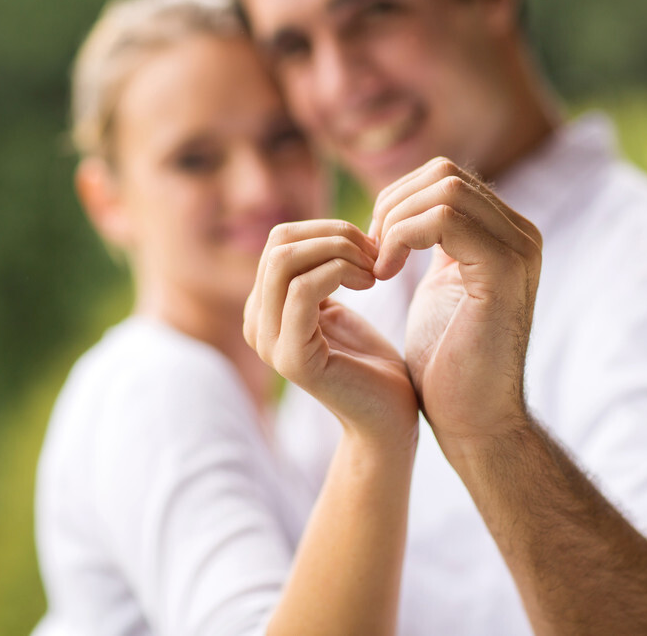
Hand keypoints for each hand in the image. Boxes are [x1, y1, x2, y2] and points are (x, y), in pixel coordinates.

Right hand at [244, 219, 418, 444]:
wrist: (389, 418)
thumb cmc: (370, 361)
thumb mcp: (338, 305)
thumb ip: (318, 272)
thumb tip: (319, 229)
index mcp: (264, 308)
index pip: (281, 239)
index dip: (328, 229)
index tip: (371, 247)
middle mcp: (256, 325)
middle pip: (280, 244)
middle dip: (335, 235)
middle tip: (376, 254)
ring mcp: (269, 344)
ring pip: (286, 261)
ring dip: (341, 252)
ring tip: (374, 270)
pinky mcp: (291, 359)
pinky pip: (303, 290)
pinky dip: (341, 272)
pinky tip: (371, 284)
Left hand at [369, 158, 541, 449]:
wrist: (474, 420)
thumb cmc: (449, 363)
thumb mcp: (441, 288)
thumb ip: (437, 243)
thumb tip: (409, 205)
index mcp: (507, 235)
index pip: (445, 178)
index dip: (398, 201)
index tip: (373, 247)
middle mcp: (521, 235)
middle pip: (444, 175)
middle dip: (392, 207)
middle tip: (370, 255)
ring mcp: (519, 249)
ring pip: (444, 189)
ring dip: (394, 223)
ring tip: (377, 267)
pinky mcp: (504, 270)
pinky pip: (443, 220)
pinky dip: (401, 239)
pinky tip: (384, 275)